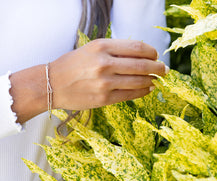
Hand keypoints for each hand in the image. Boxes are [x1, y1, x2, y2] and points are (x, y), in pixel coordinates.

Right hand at [49, 39, 168, 109]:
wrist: (52, 84)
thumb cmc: (73, 65)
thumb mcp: (92, 49)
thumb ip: (115, 50)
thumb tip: (143, 56)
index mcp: (102, 46)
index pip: (138, 48)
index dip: (152, 53)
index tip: (156, 56)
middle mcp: (104, 63)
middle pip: (142, 65)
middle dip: (158, 68)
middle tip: (164, 70)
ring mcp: (105, 83)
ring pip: (139, 81)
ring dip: (152, 81)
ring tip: (156, 80)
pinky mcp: (104, 99)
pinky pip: (130, 95)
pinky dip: (143, 92)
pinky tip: (147, 89)